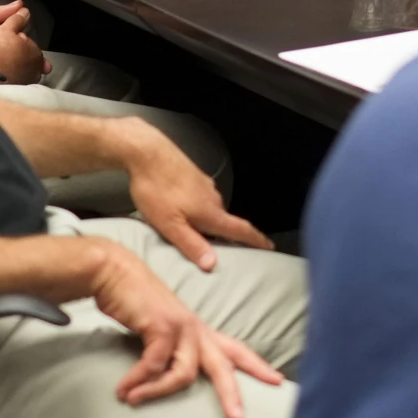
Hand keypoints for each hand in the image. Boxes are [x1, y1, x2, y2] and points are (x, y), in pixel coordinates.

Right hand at [85, 240, 284, 417]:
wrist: (114, 272)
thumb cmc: (134, 301)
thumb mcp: (159, 327)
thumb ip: (169, 349)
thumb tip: (165, 377)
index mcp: (200, 329)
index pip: (236, 349)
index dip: (257, 365)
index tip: (278, 381)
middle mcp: (196, 328)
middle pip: (224, 366)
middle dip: (231, 395)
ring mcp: (181, 326)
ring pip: (185, 373)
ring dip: (157, 391)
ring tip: (133, 399)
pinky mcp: (161, 326)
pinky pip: (154, 365)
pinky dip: (138, 380)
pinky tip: (123, 390)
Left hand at [120, 120, 272, 269]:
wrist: (147, 152)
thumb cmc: (156, 190)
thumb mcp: (169, 224)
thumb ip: (191, 244)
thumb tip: (213, 265)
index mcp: (211, 213)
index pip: (241, 230)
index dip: (257, 241)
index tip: (271, 247)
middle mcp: (213, 198)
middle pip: (226, 222)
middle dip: (227, 236)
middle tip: (223, 251)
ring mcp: (205, 185)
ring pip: (212, 210)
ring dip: (209, 223)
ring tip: (197, 235)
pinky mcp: (194, 177)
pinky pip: (202, 200)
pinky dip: (199, 210)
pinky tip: (183, 212)